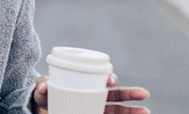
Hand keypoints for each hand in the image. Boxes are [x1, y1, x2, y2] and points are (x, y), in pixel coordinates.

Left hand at [30, 73, 149, 113]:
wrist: (43, 111)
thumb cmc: (45, 98)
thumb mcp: (43, 91)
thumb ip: (41, 87)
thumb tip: (43, 87)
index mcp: (86, 85)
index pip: (102, 80)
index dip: (110, 78)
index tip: (111, 81)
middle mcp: (94, 98)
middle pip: (117, 95)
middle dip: (131, 94)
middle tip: (144, 94)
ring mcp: (96, 110)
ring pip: (118, 110)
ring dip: (133, 111)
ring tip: (147, 112)